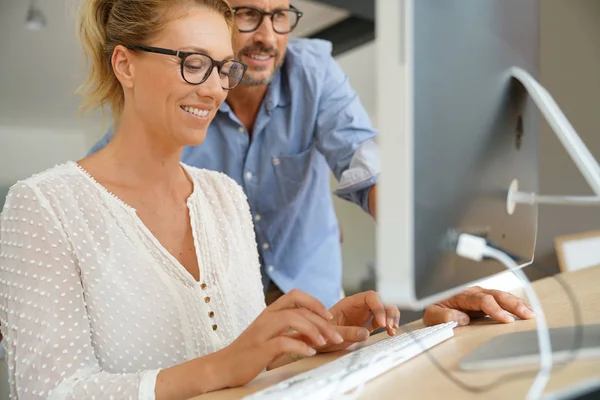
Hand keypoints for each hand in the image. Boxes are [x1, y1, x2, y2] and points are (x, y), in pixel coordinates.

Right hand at [215, 289, 343, 387]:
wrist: (222, 367)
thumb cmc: (249, 352)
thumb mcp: (271, 335)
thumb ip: (290, 330)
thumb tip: (318, 329)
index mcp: (269, 312)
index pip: (295, 295)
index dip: (315, 302)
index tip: (329, 317)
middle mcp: (266, 318)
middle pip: (299, 309)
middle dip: (322, 321)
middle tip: (336, 336)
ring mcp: (261, 332)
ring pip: (292, 319)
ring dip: (313, 330)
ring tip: (324, 343)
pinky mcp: (259, 349)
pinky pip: (283, 342)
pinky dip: (300, 346)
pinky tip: (310, 352)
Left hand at [312, 290, 399, 352]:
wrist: (316, 340)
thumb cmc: (320, 334)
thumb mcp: (330, 333)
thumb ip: (347, 332)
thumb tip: (366, 333)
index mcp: (350, 303)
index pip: (370, 296)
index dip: (378, 307)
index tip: (380, 322)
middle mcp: (360, 306)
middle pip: (381, 301)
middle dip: (388, 313)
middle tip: (389, 327)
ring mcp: (365, 314)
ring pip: (385, 309)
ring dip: (392, 318)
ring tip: (391, 331)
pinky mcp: (369, 324)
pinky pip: (384, 320)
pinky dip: (389, 324)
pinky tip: (390, 333)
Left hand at [424, 286, 534, 325]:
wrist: (431, 299)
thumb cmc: (433, 307)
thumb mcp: (431, 314)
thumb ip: (444, 316)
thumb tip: (461, 319)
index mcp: (462, 294)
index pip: (481, 300)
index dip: (495, 309)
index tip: (506, 319)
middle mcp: (474, 292)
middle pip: (496, 295)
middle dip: (513, 304)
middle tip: (528, 314)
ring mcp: (481, 295)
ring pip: (502, 296)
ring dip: (517, 303)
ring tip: (532, 313)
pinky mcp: (486, 300)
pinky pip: (502, 300)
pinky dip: (515, 304)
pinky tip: (526, 310)